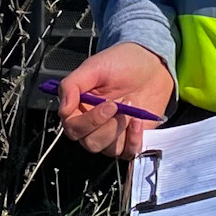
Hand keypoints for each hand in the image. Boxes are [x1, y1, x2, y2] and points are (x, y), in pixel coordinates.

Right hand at [56, 44, 174, 159]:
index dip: (89, 121)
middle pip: (90, 143)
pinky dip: (134, 139)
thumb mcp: (94, 67)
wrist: (152, 64)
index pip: (73, 128)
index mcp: (79, 108)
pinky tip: (139, 122)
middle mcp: (93, 125)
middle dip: (108, 127)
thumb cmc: (121, 63)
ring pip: (109, 149)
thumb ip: (72, 85)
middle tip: (120, 105)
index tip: (109, 104)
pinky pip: (128, 152)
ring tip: (132, 107)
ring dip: (121, 130)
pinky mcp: (130, 139)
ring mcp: (112, 134)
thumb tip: (63, 109)